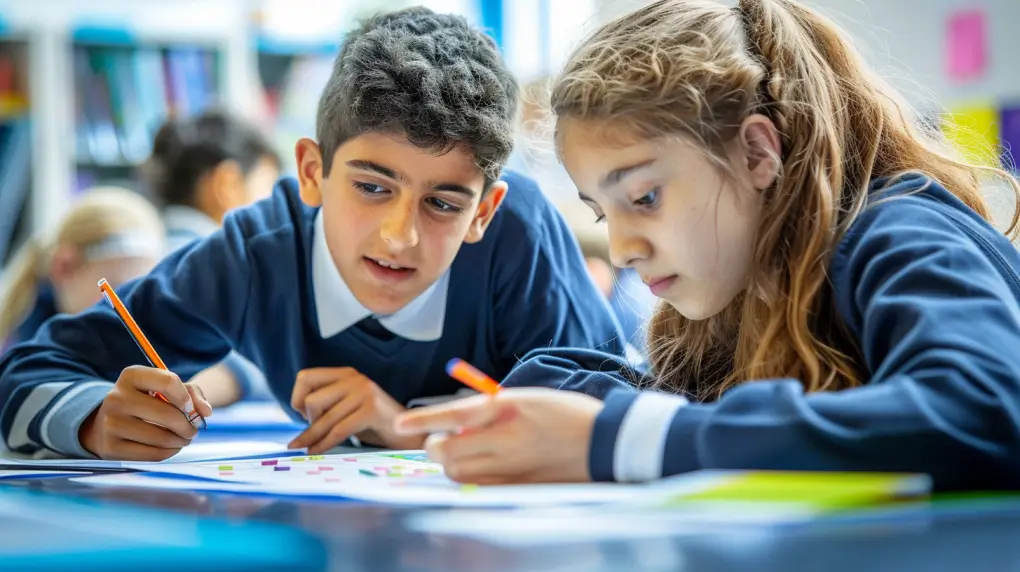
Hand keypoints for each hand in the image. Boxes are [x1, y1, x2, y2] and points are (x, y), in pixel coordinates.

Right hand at [79, 365, 212, 460]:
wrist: (109, 422)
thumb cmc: (146, 401)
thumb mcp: (166, 388)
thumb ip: (192, 393)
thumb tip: (206, 412)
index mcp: (131, 376)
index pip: (168, 381)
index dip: (186, 397)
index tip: (189, 407)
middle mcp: (116, 397)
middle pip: (168, 414)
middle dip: (188, 426)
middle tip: (193, 430)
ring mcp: (111, 423)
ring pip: (161, 437)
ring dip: (181, 441)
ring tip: (184, 438)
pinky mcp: (110, 447)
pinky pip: (152, 454)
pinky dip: (169, 452)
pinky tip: (171, 447)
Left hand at [288, 367, 423, 453]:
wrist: (410, 436)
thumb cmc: (375, 425)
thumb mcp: (348, 408)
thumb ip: (328, 405)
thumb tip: (296, 412)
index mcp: (346, 374)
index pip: (305, 377)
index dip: (297, 398)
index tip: (303, 417)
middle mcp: (355, 378)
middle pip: (311, 400)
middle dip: (308, 423)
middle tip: (313, 435)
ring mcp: (364, 392)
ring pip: (324, 418)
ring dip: (312, 438)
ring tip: (305, 450)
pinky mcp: (372, 409)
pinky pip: (338, 430)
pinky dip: (324, 444)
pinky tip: (317, 452)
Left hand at [392, 387, 603, 483]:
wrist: (604, 441)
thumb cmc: (566, 413)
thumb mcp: (526, 398)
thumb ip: (490, 409)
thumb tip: (456, 425)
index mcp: (508, 409)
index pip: (455, 415)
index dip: (424, 419)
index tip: (400, 423)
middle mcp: (507, 439)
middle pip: (450, 452)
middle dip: (435, 446)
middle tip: (440, 440)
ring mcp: (513, 467)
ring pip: (460, 474)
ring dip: (451, 463)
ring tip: (461, 451)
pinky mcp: (519, 486)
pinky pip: (480, 486)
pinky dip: (471, 477)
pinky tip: (481, 466)